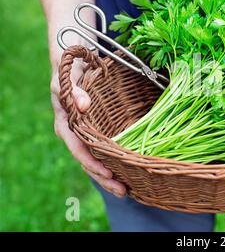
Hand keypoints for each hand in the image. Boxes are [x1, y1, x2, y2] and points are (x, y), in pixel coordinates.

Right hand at [51, 61, 125, 197]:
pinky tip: (130, 172)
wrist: (75, 63)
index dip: (92, 162)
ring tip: (127, 190)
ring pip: (97, 160)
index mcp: (65, 123)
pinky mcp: (97, 131)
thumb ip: (73, 89)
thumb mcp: (68, 76)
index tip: (109, 173)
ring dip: (110, 176)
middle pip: (88, 161)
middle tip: (123, 191)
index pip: (78, 149)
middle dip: (104, 178)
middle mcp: (75, 133)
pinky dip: (115, 162)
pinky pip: (105, 150)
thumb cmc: (71, 69)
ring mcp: (86, 134)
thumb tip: (83, 105)